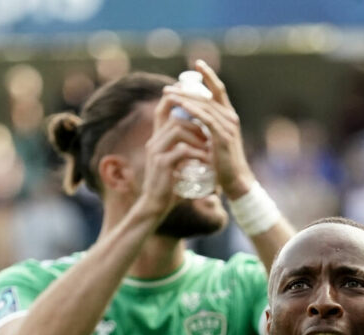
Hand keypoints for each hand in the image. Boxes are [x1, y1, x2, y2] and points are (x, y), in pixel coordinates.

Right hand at [134, 97, 212, 220]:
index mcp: (157, 139)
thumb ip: (186, 153)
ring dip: (197, 136)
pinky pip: (182, 149)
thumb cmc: (169, 187)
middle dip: (195, 123)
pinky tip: (205, 160)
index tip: (194, 101)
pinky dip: (197, 153)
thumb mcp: (177, 165)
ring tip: (208, 147)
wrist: (155, 206)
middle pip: (174, 119)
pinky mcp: (162, 164)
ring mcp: (156, 152)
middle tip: (209, 134)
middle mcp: (154, 142)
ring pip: (178, 130)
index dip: (175, 100)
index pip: (161, 111)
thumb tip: (204, 146)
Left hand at [161, 60, 252, 197]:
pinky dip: (193, 110)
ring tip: (168, 95)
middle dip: (187, 89)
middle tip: (168, 87)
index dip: (209, 76)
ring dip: (185, 98)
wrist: (236, 182)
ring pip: (204, 105)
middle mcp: (231, 118)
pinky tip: (181, 105)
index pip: (219, 91)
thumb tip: (188, 120)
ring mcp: (229, 126)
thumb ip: (204, 129)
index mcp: (229, 117)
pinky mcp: (223, 136)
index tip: (197, 63)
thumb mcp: (212, 143)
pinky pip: (206, 119)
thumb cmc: (222, 165)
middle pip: (208, 96)